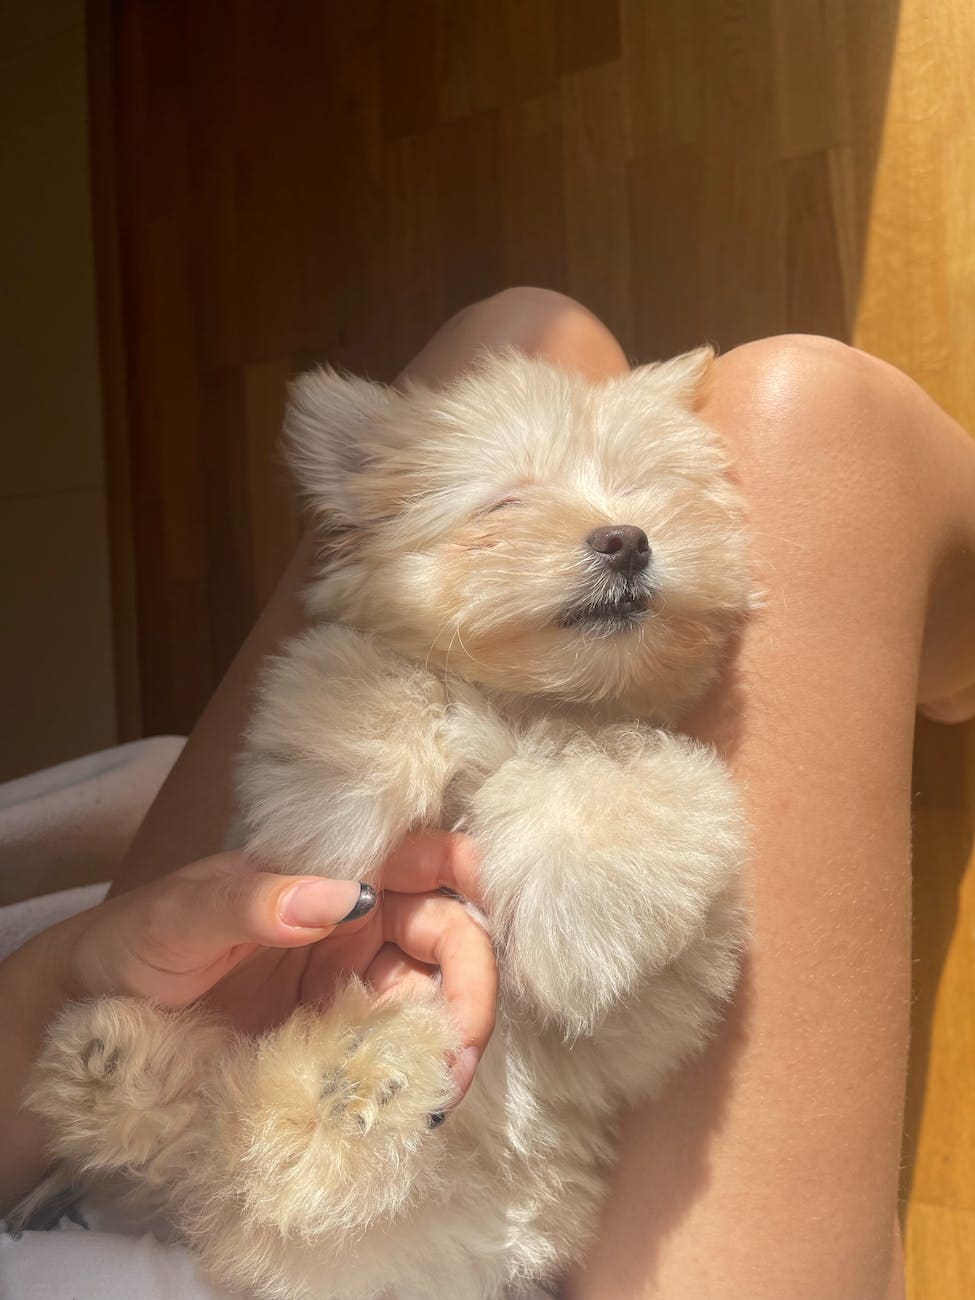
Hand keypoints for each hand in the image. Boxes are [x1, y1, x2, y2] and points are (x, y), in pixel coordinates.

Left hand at [55, 833, 494, 1100]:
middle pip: (448, 935)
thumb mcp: (181, 916)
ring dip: (453, 1039)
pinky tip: (414, 1103)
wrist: (88, 1020)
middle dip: (470, 984)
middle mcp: (356, 923)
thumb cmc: (133, 944)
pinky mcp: (340, 1042)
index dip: (468, 874)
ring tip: (437, 1091)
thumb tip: (344, 895)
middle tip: (457, 1049)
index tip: (485, 915)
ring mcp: (352, 985)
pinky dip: (419, 1076)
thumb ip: (253, 901)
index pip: (423, 858)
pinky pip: (398, 1051)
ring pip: (435, 998)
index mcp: (331, 872)